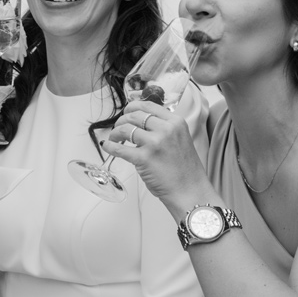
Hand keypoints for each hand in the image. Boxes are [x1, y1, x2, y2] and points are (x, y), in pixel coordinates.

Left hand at [102, 99, 211, 214]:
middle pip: (134, 116)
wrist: (189, 191)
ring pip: (125, 129)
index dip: (132, 107)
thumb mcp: (180, 139)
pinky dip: (110, 146)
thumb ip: (164, 128)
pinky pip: (120, 149)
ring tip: (114, 138)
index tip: (126, 112)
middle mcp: (166, 129)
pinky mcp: (144, 158)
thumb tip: (140, 122)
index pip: (148, 106)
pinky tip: (108, 146)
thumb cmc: (184, 169)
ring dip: (115, 133)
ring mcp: (155, 143)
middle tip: (118, 128)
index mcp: (176, 122)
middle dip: (122, 120)